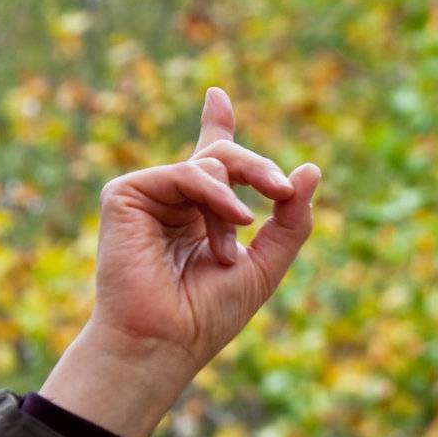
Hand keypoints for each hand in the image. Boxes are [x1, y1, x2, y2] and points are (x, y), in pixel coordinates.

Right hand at [39, 89, 320, 436]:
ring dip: (235, 203)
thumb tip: (311, 169)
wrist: (165, 341)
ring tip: (233, 248)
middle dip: (260, 169)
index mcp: (201, 214)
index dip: (215, 125)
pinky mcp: (126, 194)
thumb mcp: (267, 264)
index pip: (211, 161)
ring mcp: (149, 196)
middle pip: (224, 156)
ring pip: (210, 163)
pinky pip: (186, 172)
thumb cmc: (209, 314)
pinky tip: (232, 221)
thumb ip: (292, 220)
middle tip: (282, 190)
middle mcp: (174, 200)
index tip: (217, 95)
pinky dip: (215, 194)